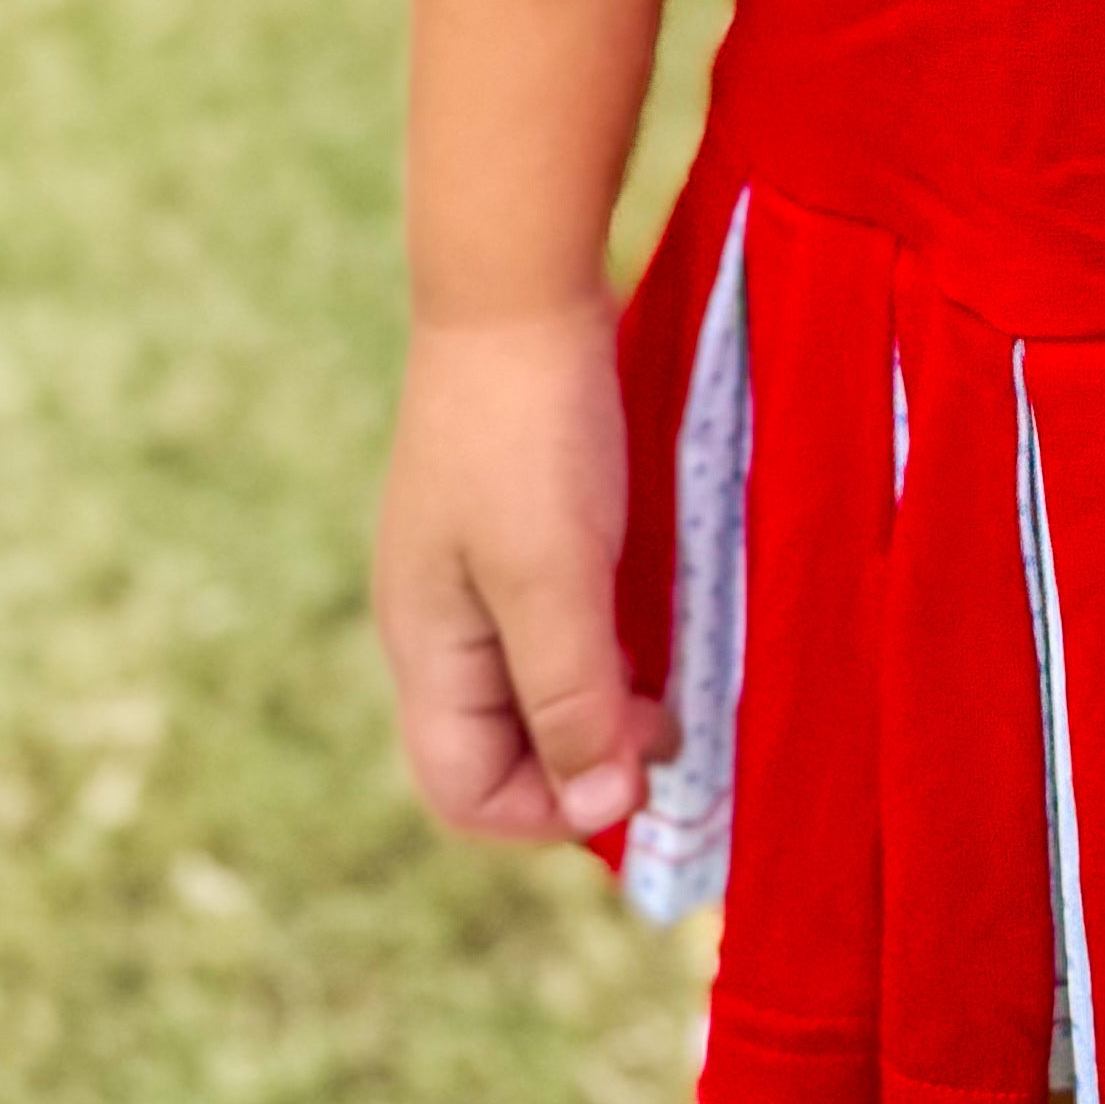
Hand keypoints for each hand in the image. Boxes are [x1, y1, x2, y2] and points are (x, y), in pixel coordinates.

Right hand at [374, 298, 678, 841]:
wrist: (517, 291)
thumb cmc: (530, 436)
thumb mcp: (553, 577)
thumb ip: (569, 696)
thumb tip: (599, 807)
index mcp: (428, 650)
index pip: (466, 793)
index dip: (551, 812)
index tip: (638, 772)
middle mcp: (443, 627)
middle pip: (502, 750)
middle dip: (585, 762)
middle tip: (673, 729)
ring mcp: (477, 576)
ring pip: (537, 689)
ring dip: (605, 706)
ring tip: (676, 687)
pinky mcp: (519, 530)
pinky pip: (557, 627)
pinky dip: (608, 648)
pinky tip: (660, 627)